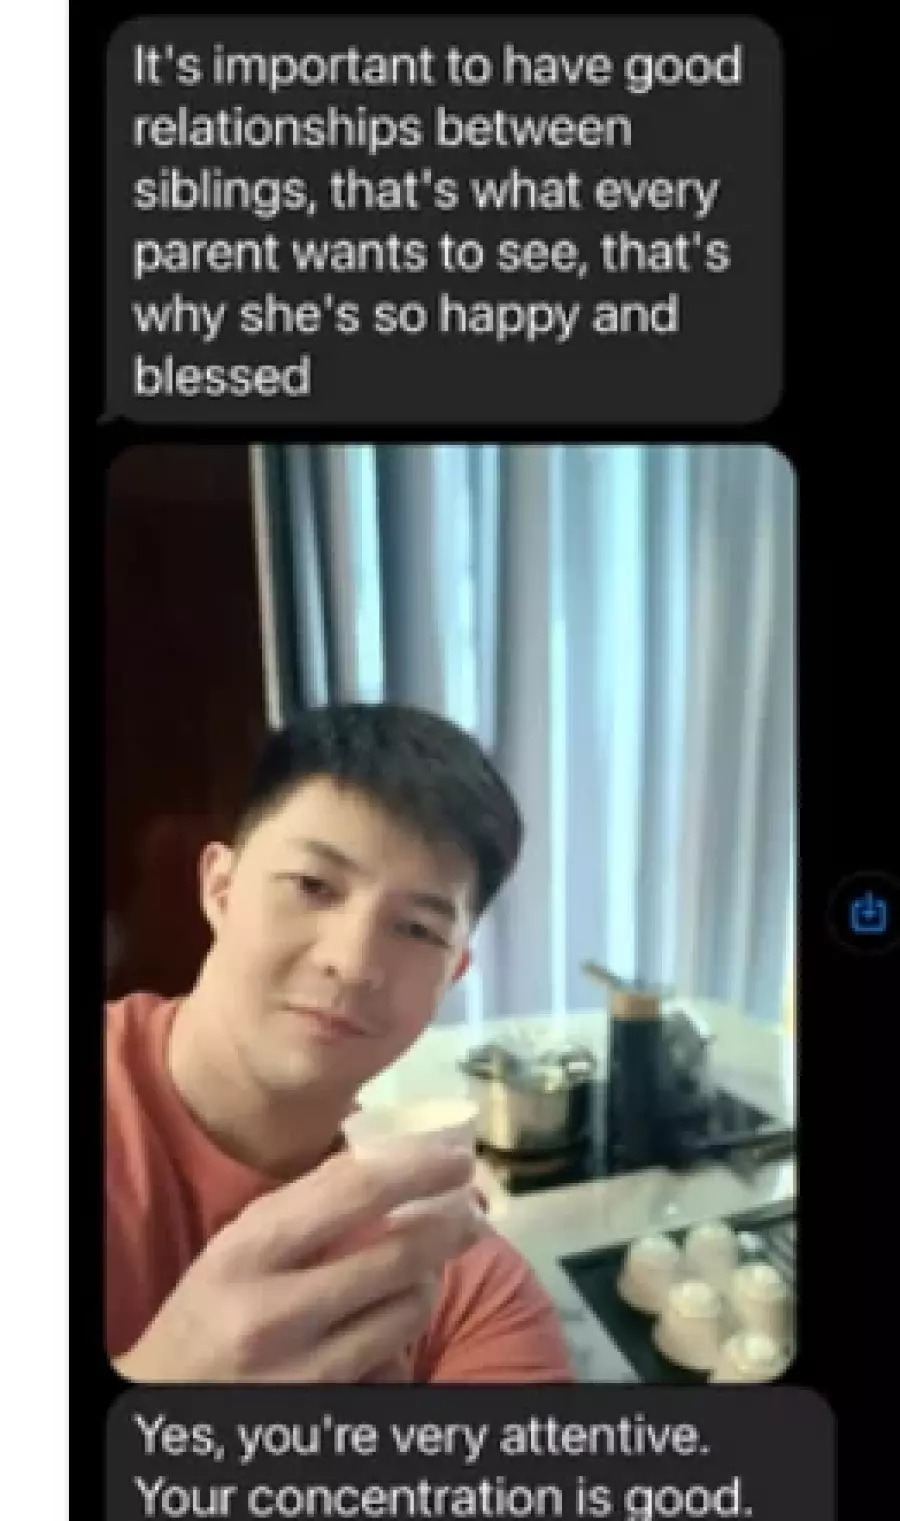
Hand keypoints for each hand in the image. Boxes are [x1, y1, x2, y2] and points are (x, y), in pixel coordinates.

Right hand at [114, 1139, 480, 1382]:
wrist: (164, 1403)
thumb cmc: (209, 1309)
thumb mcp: (238, 1246)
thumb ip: (304, 1208)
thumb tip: (392, 1163)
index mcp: (249, 1250)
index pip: (353, 1191)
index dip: (418, 1169)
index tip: (456, 1158)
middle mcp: (275, 1310)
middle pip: (397, 1255)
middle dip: (448, 1227)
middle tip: (470, 1213)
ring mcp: (302, 1370)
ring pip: (406, 1310)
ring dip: (428, 1282)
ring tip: (422, 1270)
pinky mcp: (325, 1409)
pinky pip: (392, 1361)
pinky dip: (402, 1335)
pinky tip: (391, 1322)